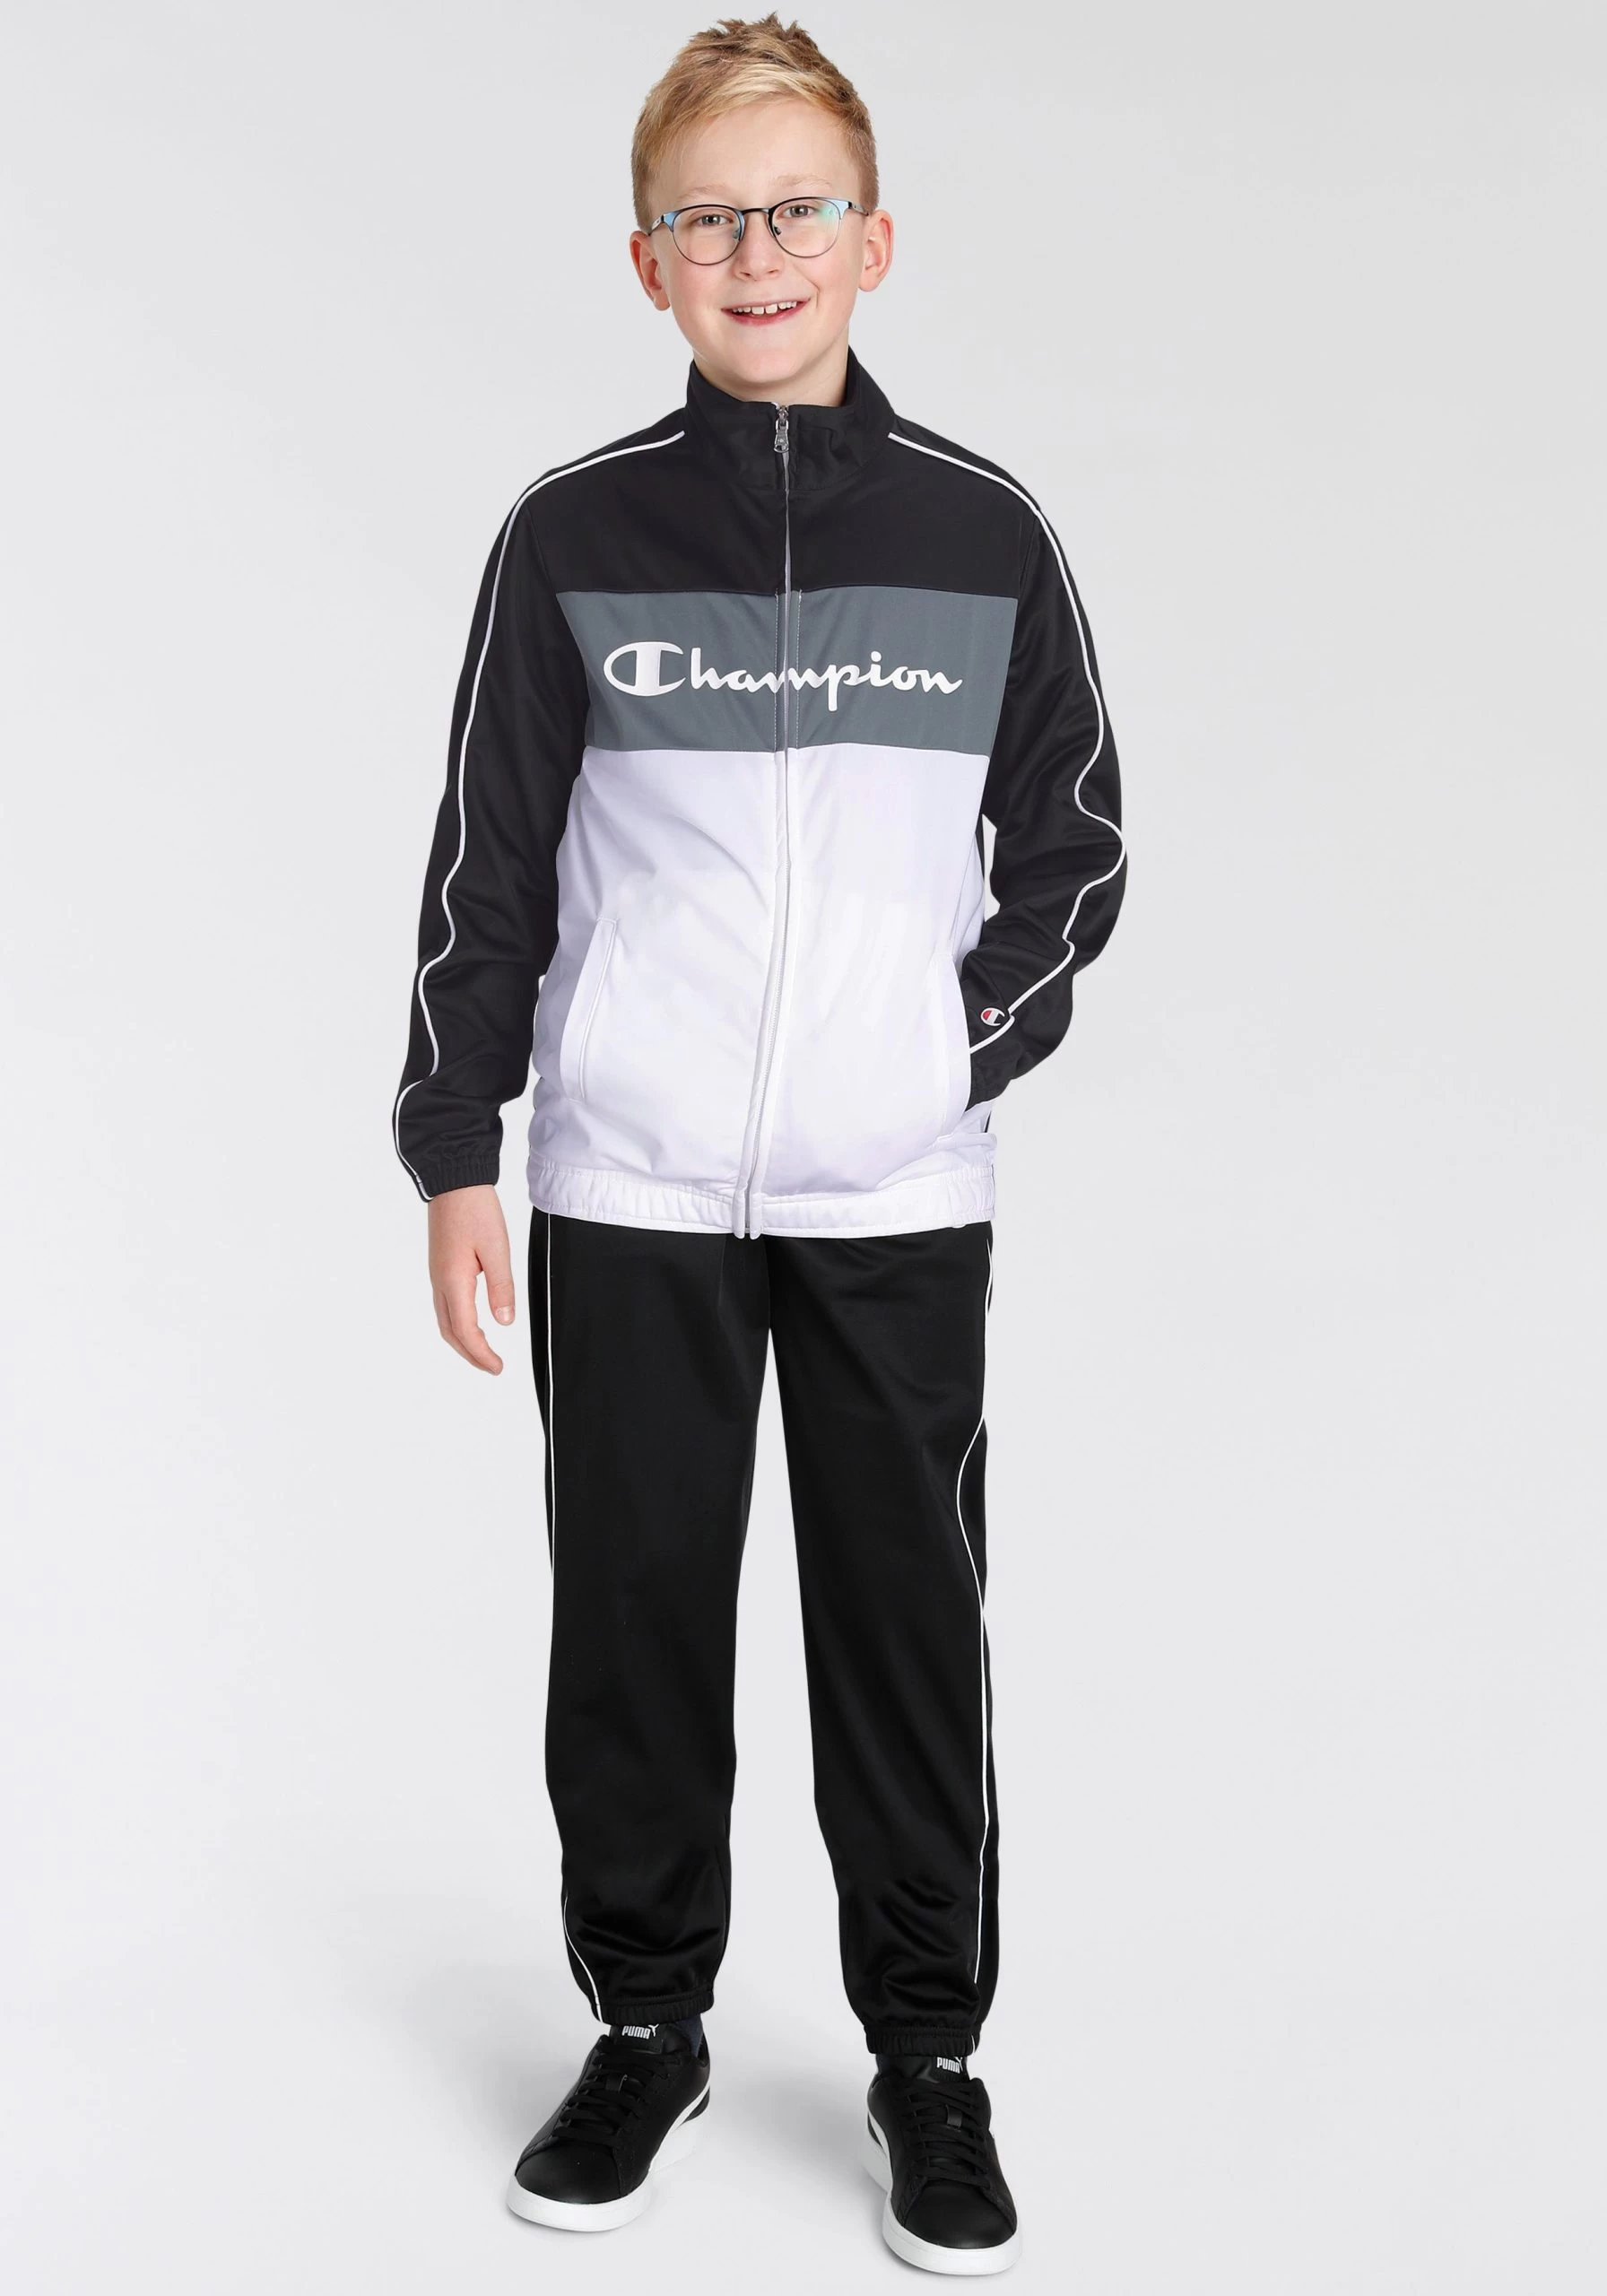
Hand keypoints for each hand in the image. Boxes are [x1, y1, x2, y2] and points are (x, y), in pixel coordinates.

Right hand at [427, 1184, 514, 1372]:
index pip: (465, 1331)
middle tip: (492, 1367)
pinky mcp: (441, 1267)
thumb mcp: (496, 1248)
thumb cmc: (475, 1210)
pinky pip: (445, 1306)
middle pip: (450, 1332)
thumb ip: (501, 1286)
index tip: (497, 1367)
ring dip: (463, 1341)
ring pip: (445, 1320)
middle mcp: (440, 1282)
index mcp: (453, 1280)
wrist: (454, 1181)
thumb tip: (504, 1322)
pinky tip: (473, 1323)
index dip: (481, 1354)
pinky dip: (458, 1324)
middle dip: (470, 1354)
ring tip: (484, 1352)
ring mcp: (437, 1274)